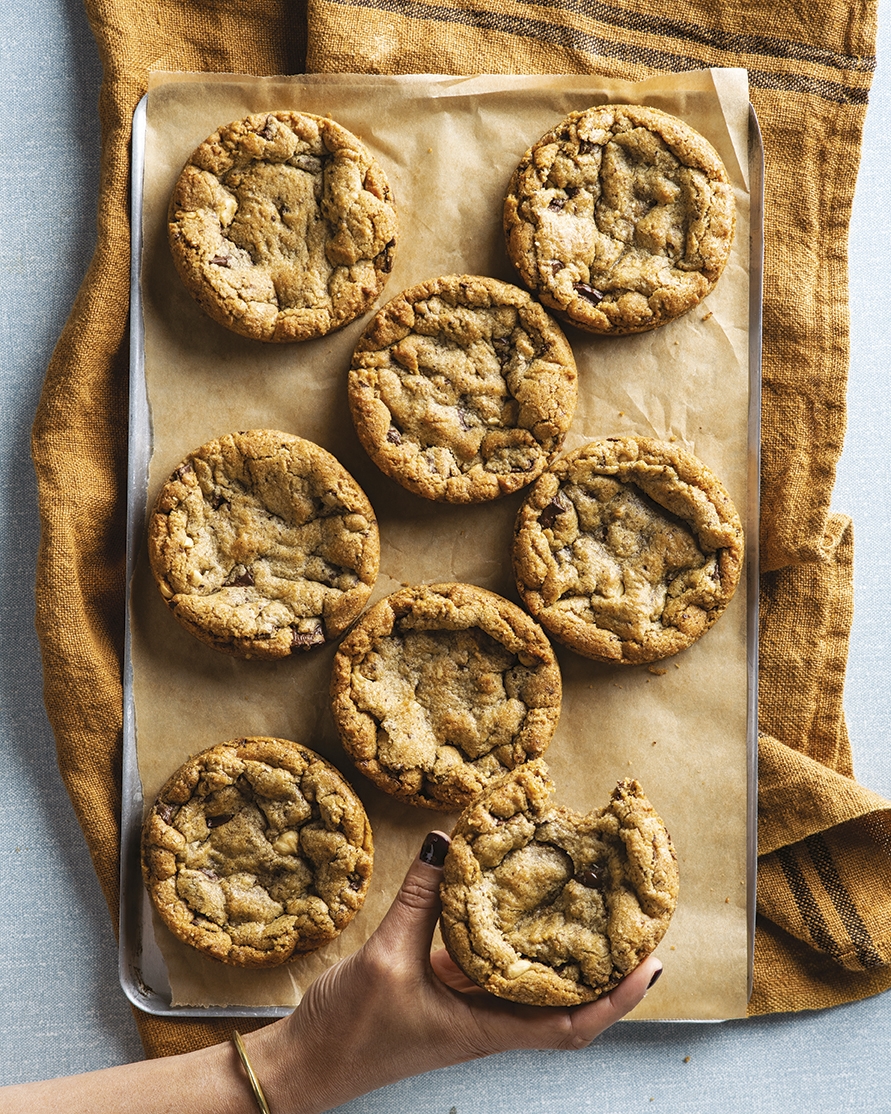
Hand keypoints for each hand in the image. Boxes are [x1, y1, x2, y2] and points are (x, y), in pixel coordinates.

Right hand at [248, 831, 662, 1113]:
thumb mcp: (387, 958)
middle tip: (626, 923)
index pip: (570, 1024)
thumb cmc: (349, 1031)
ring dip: (553, 951)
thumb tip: (448, 842)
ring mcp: (463, 1009)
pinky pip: (484, 966)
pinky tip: (500, 902)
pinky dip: (501, 938)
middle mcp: (484, 1022)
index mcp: (484, 1029)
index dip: (616, 997)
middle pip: (560, 1003)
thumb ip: (420, 899)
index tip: (651, 963)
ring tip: (577, 905)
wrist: (304, 1065)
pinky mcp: (439, 995)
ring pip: (524, 982)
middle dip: (599, 969)